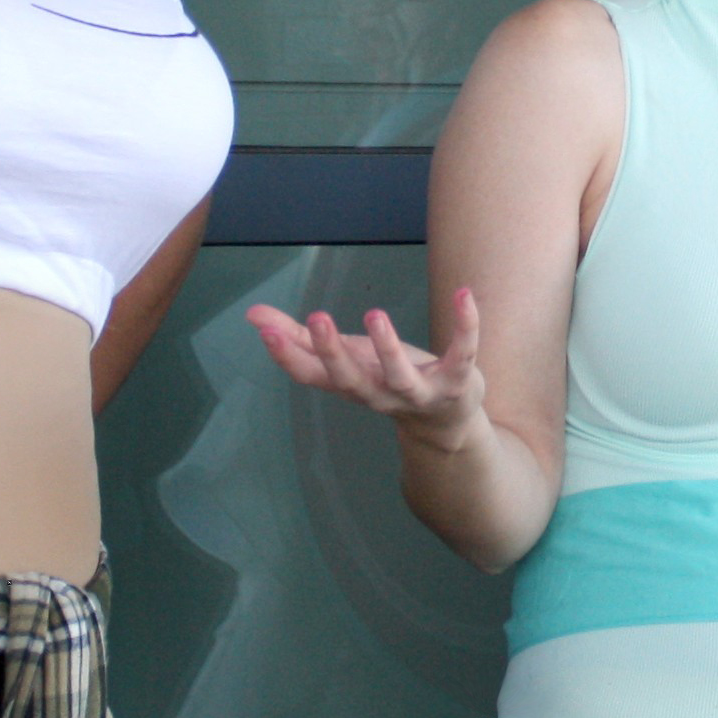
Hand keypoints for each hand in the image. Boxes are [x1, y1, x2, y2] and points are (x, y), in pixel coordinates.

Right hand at [247, 288, 488, 451]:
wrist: (446, 423)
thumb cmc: (386, 380)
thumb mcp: (345, 357)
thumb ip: (300, 338)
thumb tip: (252, 315)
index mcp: (351, 384)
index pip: (312, 376)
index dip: (288, 356)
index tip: (265, 331)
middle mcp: (380, 394)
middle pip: (350, 381)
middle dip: (332, 353)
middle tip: (317, 319)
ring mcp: (419, 392)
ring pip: (400, 376)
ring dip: (388, 348)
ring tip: (374, 315)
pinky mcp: (457, 382)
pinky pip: (462, 354)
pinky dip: (465, 326)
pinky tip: (464, 294)